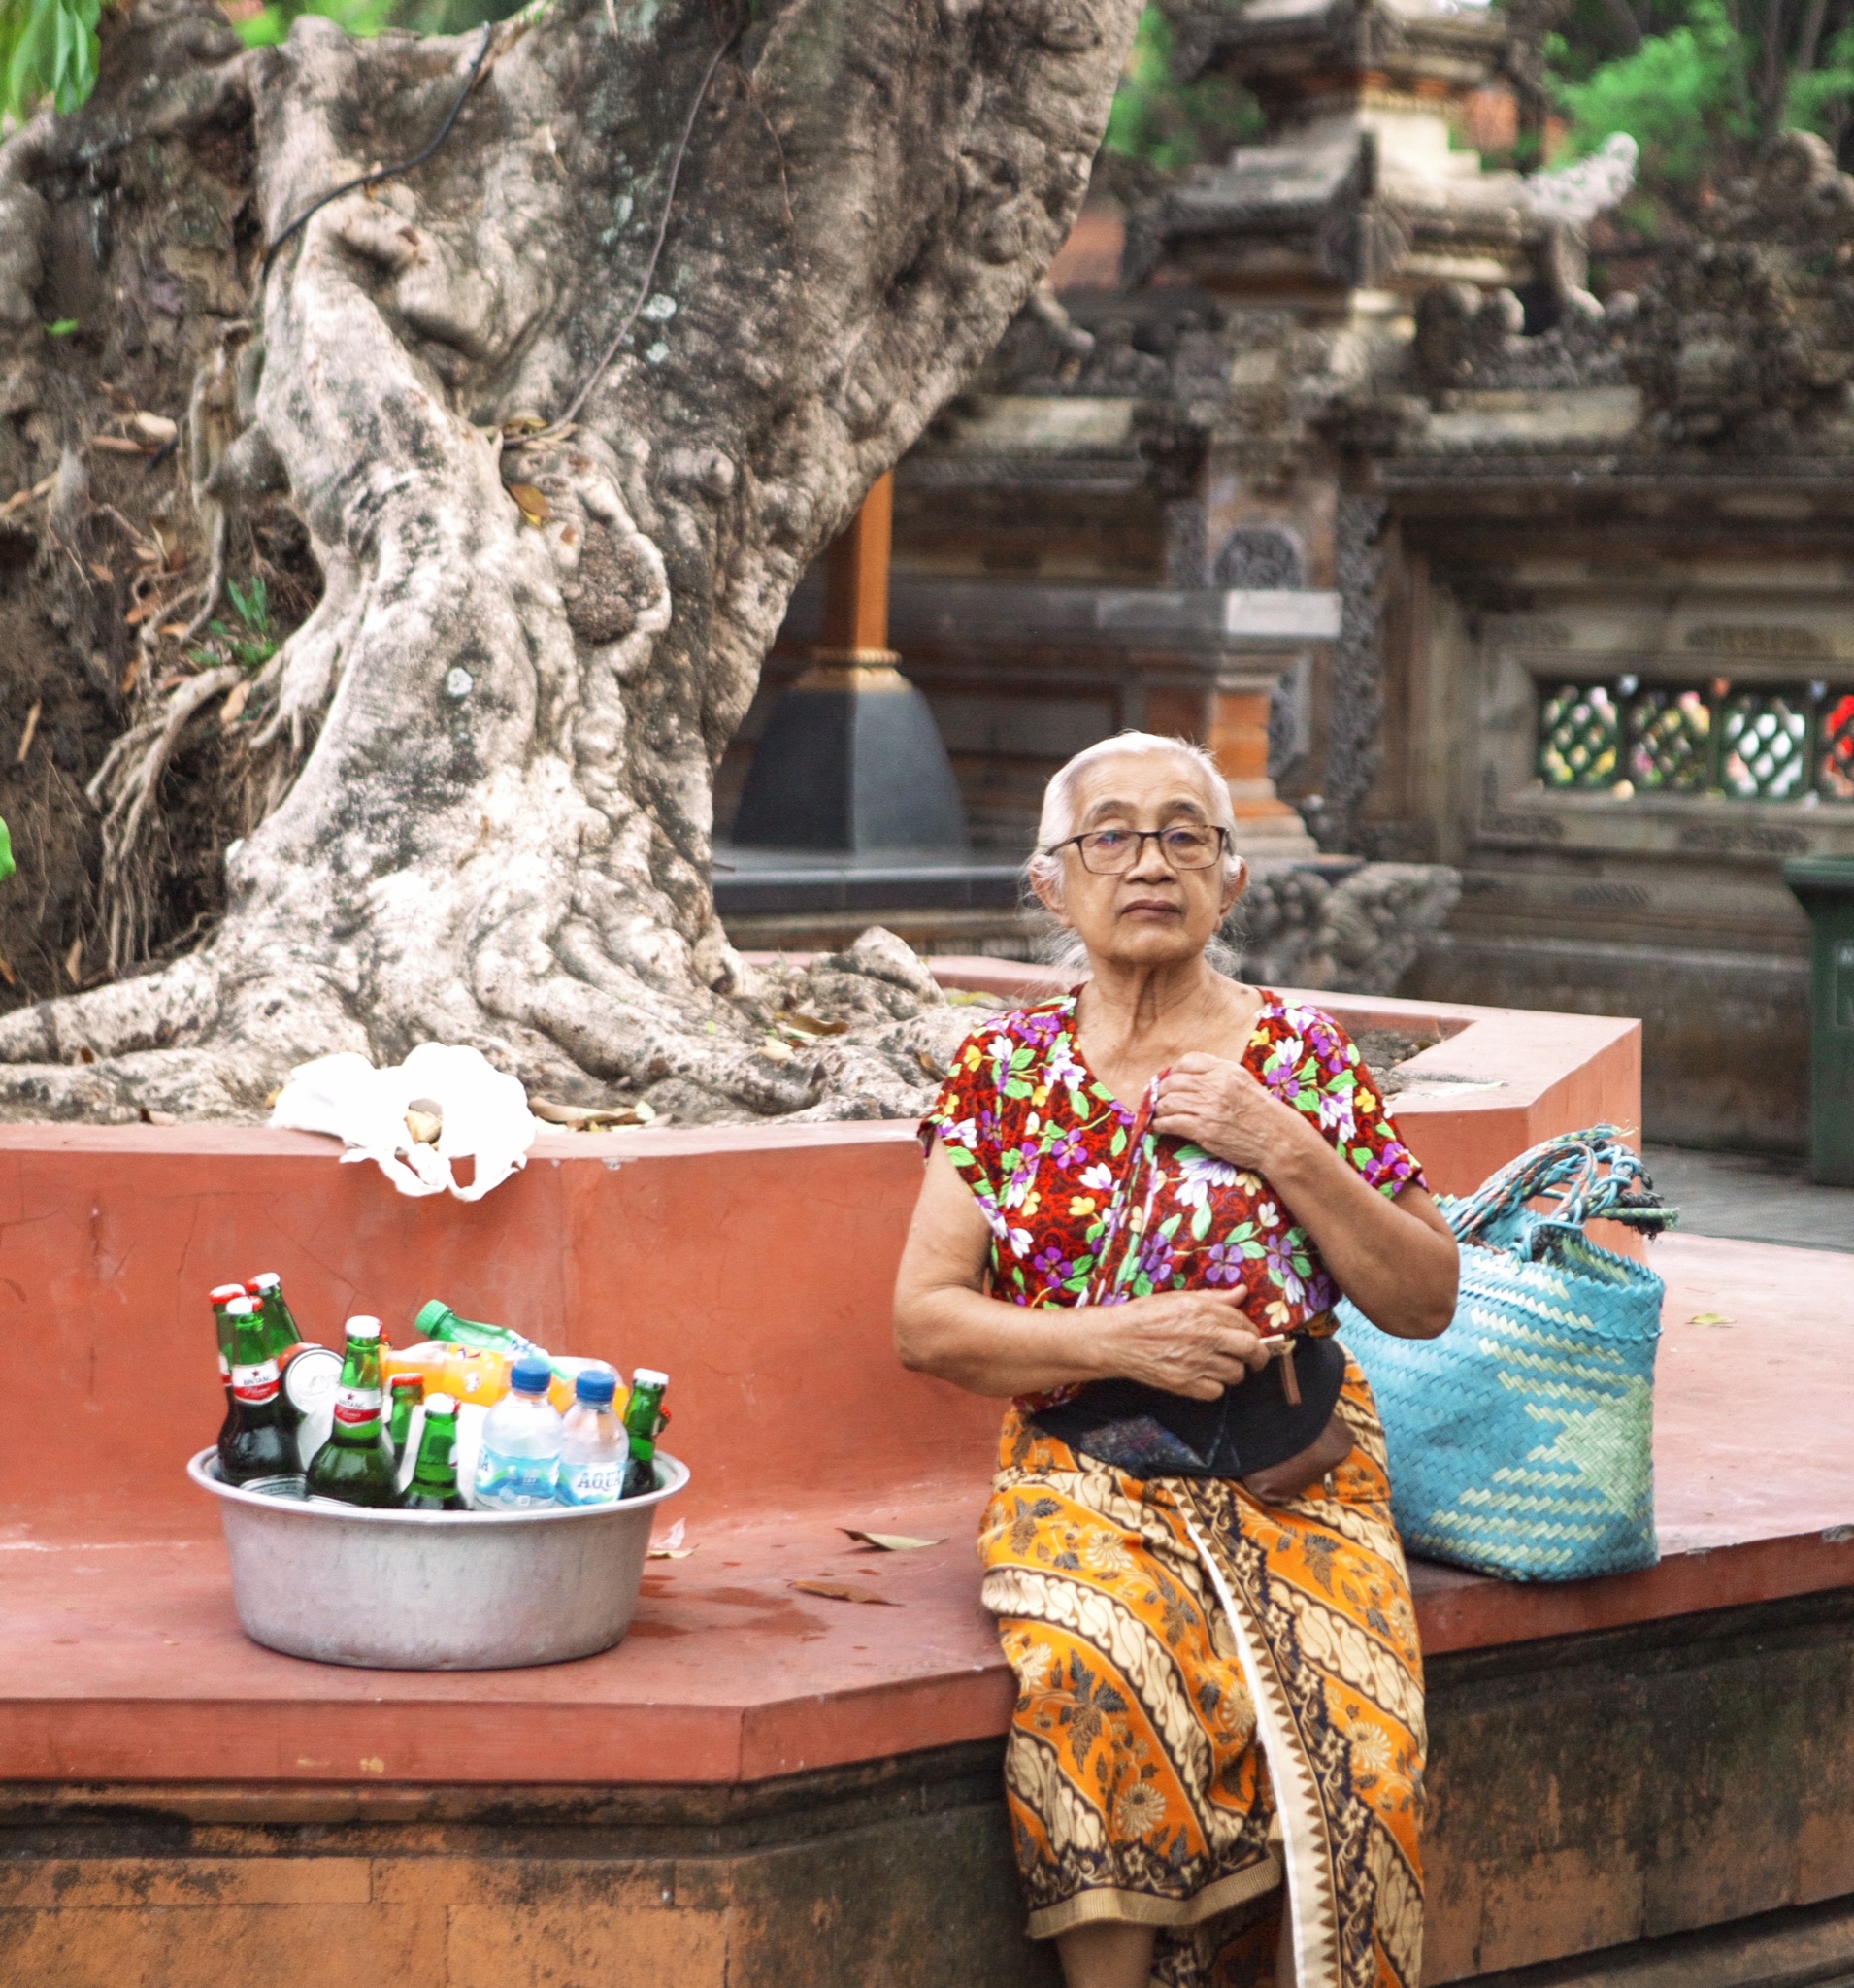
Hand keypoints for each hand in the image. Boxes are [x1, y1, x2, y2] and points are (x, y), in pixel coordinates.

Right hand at [1093, 1285, 1267, 1399]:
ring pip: (1236, 1374)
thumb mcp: (1180, 1297)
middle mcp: (1205, 1337)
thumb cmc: (1145, 1314)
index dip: (1251, 1331)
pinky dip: (1215, 1386)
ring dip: (1234, 1370)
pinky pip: (1216, 1391)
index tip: (1249, 1336)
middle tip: (1255, 1358)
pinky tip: (1204, 1376)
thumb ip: (1214, 1298)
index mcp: (1204, 1312)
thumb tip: (1241, 1293)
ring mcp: (1197, 1363)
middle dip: (1258, 1355)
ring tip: (1220, 1365)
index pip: (1245, 1323)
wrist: (1117, 1339)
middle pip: (1251, 1350)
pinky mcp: (1186, 1384)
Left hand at [1151, 1052, 1304, 1170]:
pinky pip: (1170, 1122)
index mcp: (1225, 1070)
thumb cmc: (1262, 1112)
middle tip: (1164, 1099)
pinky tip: (1162, 1126)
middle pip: (1172, 1081)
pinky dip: (1161, 1124)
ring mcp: (1208, 1108)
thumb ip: (1219, 1075)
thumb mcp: (1244, 1081)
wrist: (1277, 1139)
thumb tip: (1188, 1076)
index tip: (1174, 1081)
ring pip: (1167, 1102)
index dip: (1175, 1071)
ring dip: (1161, 1109)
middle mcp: (1215, 1086)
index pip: (1187, 1061)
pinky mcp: (1202, 1129)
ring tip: (1162, 1114)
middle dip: (1164, 1091)